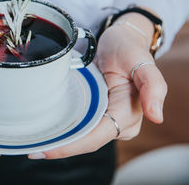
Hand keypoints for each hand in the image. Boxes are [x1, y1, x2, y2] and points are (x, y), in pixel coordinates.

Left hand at [32, 18, 166, 159]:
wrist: (121, 39)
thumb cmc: (129, 48)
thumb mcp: (141, 60)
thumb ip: (153, 86)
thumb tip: (156, 116)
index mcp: (129, 114)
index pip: (97, 136)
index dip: (73, 146)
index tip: (48, 149)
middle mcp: (119, 122)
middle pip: (86, 141)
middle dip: (61, 148)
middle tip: (32, 150)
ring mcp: (106, 118)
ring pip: (81, 136)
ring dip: (59, 142)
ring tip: (33, 144)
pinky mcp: (96, 112)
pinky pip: (79, 126)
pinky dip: (63, 130)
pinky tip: (44, 131)